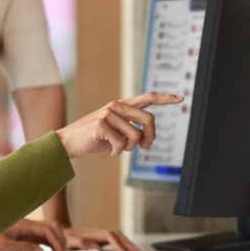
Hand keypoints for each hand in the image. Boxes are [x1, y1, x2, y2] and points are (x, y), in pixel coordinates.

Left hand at [0, 218, 66, 250]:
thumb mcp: (4, 246)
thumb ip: (23, 248)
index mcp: (24, 225)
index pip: (46, 230)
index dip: (56, 240)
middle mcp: (27, 225)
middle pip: (51, 227)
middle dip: (60, 238)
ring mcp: (26, 230)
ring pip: (48, 231)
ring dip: (57, 240)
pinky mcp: (24, 236)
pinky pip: (41, 237)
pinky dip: (50, 243)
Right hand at [55, 92, 182, 158]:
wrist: (69, 143)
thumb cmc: (95, 139)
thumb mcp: (116, 132)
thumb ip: (131, 131)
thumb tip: (147, 140)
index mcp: (122, 105)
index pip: (148, 98)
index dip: (165, 98)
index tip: (181, 99)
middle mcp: (116, 106)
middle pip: (148, 120)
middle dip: (151, 137)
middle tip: (146, 148)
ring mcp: (108, 113)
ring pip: (135, 136)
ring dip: (128, 148)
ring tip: (115, 148)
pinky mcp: (101, 124)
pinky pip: (121, 144)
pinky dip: (116, 152)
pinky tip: (107, 150)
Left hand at [66, 227, 138, 250]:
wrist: (63, 233)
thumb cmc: (66, 238)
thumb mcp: (70, 240)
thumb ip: (82, 243)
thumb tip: (95, 246)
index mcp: (93, 234)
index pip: (109, 236)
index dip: (117, 243)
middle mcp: (99, 234)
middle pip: (117, 235)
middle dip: (127, 243)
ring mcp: (100, 237)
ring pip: (117, 238)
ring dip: (127, 243)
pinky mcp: (101, 241)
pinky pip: (114, 242)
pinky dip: (122, 245)